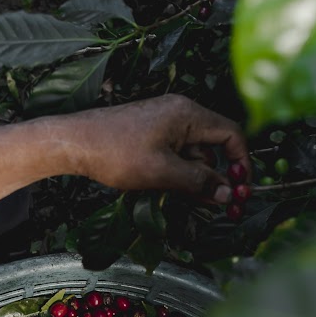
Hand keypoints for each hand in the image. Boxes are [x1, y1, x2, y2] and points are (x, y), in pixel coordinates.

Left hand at [61, 95, 248, 203]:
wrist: (74, 142)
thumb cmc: (115, 152)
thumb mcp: (163, 172)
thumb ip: (199, 183)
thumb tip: (227, 194)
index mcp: (188, 114)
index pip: (231, 134)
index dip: (241, 162)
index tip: (240, 189)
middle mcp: (180, 112)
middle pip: (213, 146)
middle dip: (214, 176)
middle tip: (213, 204)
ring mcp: (164, 121)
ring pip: (193, 153)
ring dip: (193, 177)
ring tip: (179, 196)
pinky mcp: (151, 132)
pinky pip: (175, 152)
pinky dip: (177, 171)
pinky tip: (164, 186)